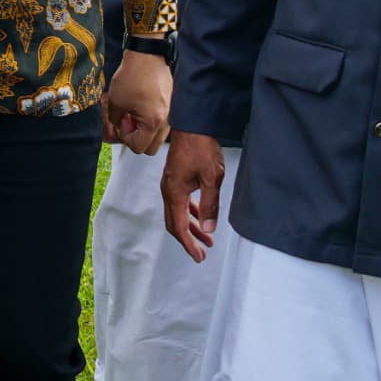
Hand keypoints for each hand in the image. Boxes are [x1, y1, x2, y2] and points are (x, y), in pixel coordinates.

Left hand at [105, 49, 171, 156]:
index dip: (125, 138)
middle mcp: (166, 120)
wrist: (147, 54)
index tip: (121, 122)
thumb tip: (119, 126)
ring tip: (134, 112)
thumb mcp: (116, 101)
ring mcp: (171, 113)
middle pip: (151, 147)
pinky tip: (141, 105)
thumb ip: (115, 120)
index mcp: (153, 122)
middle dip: (137, 138)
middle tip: (128, 122)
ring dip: (144, 129)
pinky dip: (151, 119)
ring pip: (157, 135)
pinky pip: (162, 122)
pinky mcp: (171, 104)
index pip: (139, 147)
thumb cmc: (133, 75)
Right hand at [160, 130, 224, 261]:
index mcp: (174, 193)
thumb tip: (209, 229)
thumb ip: (210, 205)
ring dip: (191, 227)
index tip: (199, 257)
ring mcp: (170, 184)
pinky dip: (190, 213)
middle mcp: (168, 190)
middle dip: (188, 240)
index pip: (179, 227)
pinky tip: (200, 216)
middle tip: (202, 253)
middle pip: (175, 223)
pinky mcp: (175, 178)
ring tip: (207, 238)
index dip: (189, 245)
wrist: (193, 124)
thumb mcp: (212, 178)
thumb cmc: (202, 148)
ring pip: (177, 213)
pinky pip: (180, 202)